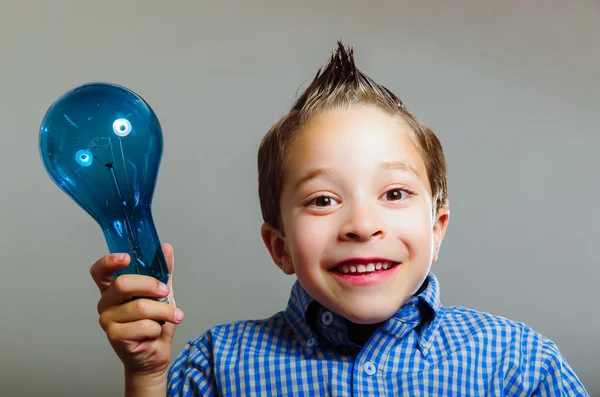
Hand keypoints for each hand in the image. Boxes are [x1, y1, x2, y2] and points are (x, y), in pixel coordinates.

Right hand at [90, 243, 183, 380]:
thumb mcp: (162, 293)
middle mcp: (106, 302)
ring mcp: (107, 320)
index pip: (99, 271)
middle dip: (150, 285)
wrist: (156, 353)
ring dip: (163, 311)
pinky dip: (157, 328)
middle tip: (165, 292)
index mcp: (113, 288)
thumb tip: (166, 248)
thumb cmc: (155, 322)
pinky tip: (154, 333)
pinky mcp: (115, 336)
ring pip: (140, 307)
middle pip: (122, 284)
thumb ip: (162, 271)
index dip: (109, 261)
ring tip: (173, 316)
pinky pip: (143, 326)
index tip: (126, 257)